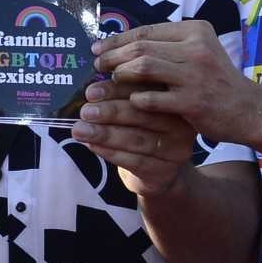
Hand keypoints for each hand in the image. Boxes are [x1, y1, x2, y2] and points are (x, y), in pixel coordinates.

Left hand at [72, 79, 196, 196]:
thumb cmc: (144, 133)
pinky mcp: (164, 171)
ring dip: (105, 134)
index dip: (116, 90)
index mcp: (173, 100)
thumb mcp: (138, 111)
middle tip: (86, 112)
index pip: (144, 90)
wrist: (160, 172)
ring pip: (136, 139)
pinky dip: (111, 153)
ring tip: (80, 130)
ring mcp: (175, 149)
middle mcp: (180, 123)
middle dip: (110, 112)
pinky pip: (135, 161)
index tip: (91, 92)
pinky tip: (93, 146)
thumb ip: (122, 98)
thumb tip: (92, 90)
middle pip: (142, 115)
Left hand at [92, 20, 251, 143]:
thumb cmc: (216, 81)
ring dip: (121, 74)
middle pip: (141, 47)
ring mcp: (195, 76)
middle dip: (113, 56)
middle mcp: (196, 49)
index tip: (98, 49)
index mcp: (196, 31)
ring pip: (144, 67)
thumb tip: (123, 45)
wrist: (249, 110)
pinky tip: (131, 101)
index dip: (118, 40)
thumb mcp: (199, 53)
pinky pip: (153, 98)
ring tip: (110, 81)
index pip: (147, 31)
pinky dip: (137, 99)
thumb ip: (169, 47)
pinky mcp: (193, 102)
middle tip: (97, 66)